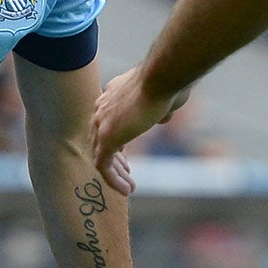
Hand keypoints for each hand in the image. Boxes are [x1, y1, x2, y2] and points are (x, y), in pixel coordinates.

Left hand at [90, 67, 186, 190]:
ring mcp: (101, 123)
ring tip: (129, 187)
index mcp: (111, 95)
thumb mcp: (163, 96)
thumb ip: (159, 109)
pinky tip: (127, 189)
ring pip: (101, 154)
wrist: (160, 78)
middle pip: (100, 139)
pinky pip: (103, 165)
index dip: (116, 140)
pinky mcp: (107, 138)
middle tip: (127, 172)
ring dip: (115, 173)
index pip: (106, 122)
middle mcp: (101, 107)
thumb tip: (163, 117)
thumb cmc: (168, 82)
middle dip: (114, 159)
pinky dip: (113, 179)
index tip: (126, 154)